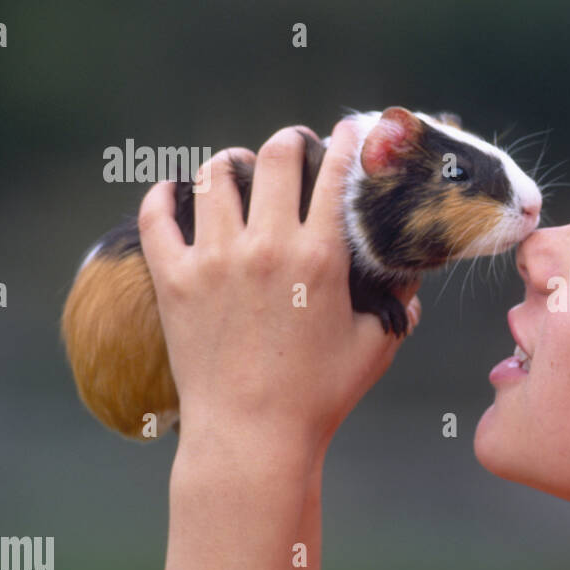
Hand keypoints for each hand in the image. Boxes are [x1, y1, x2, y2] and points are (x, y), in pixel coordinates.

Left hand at [138, 118, 420, 458]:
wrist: (252, 437)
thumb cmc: (319, 397)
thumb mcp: (375, 347)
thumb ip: (397, 307)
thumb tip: (411, 287)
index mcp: (320, 258)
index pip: (335, 175)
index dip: (346, 144)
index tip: (348, 132)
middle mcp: (266, 246)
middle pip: (275, 157)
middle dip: (290, 141)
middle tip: (294, 145)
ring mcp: (214, 260)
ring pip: (216, 177)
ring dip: (231, 164)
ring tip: (239, 168)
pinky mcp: (173, 280)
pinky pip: (157, 217)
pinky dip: (163, 196)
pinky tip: (173, 190)